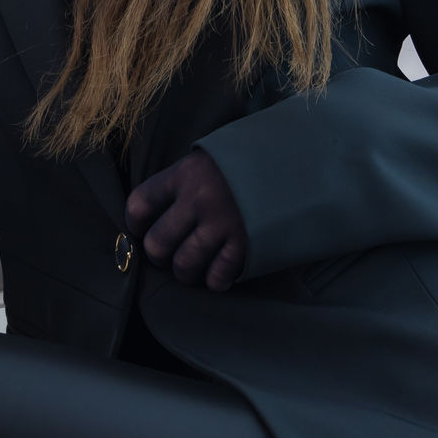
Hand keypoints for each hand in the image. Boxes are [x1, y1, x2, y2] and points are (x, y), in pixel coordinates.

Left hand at [125, 146, 246, 291]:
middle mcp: (199, 199)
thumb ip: (186, 180)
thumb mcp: (213, 157)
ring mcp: (223, 224)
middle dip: (158, 257)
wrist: (302, 159)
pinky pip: (218, 275)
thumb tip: (158, 209)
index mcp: (185, 173)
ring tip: (192, 270)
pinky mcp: (246, 243)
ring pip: (184, 265)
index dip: (135, 224)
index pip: (140, 204)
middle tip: (167, 256)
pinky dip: (215, 280)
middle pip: (157, 243)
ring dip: (185, 273)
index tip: (141, 230)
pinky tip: (218, 275)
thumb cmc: (252, 159)